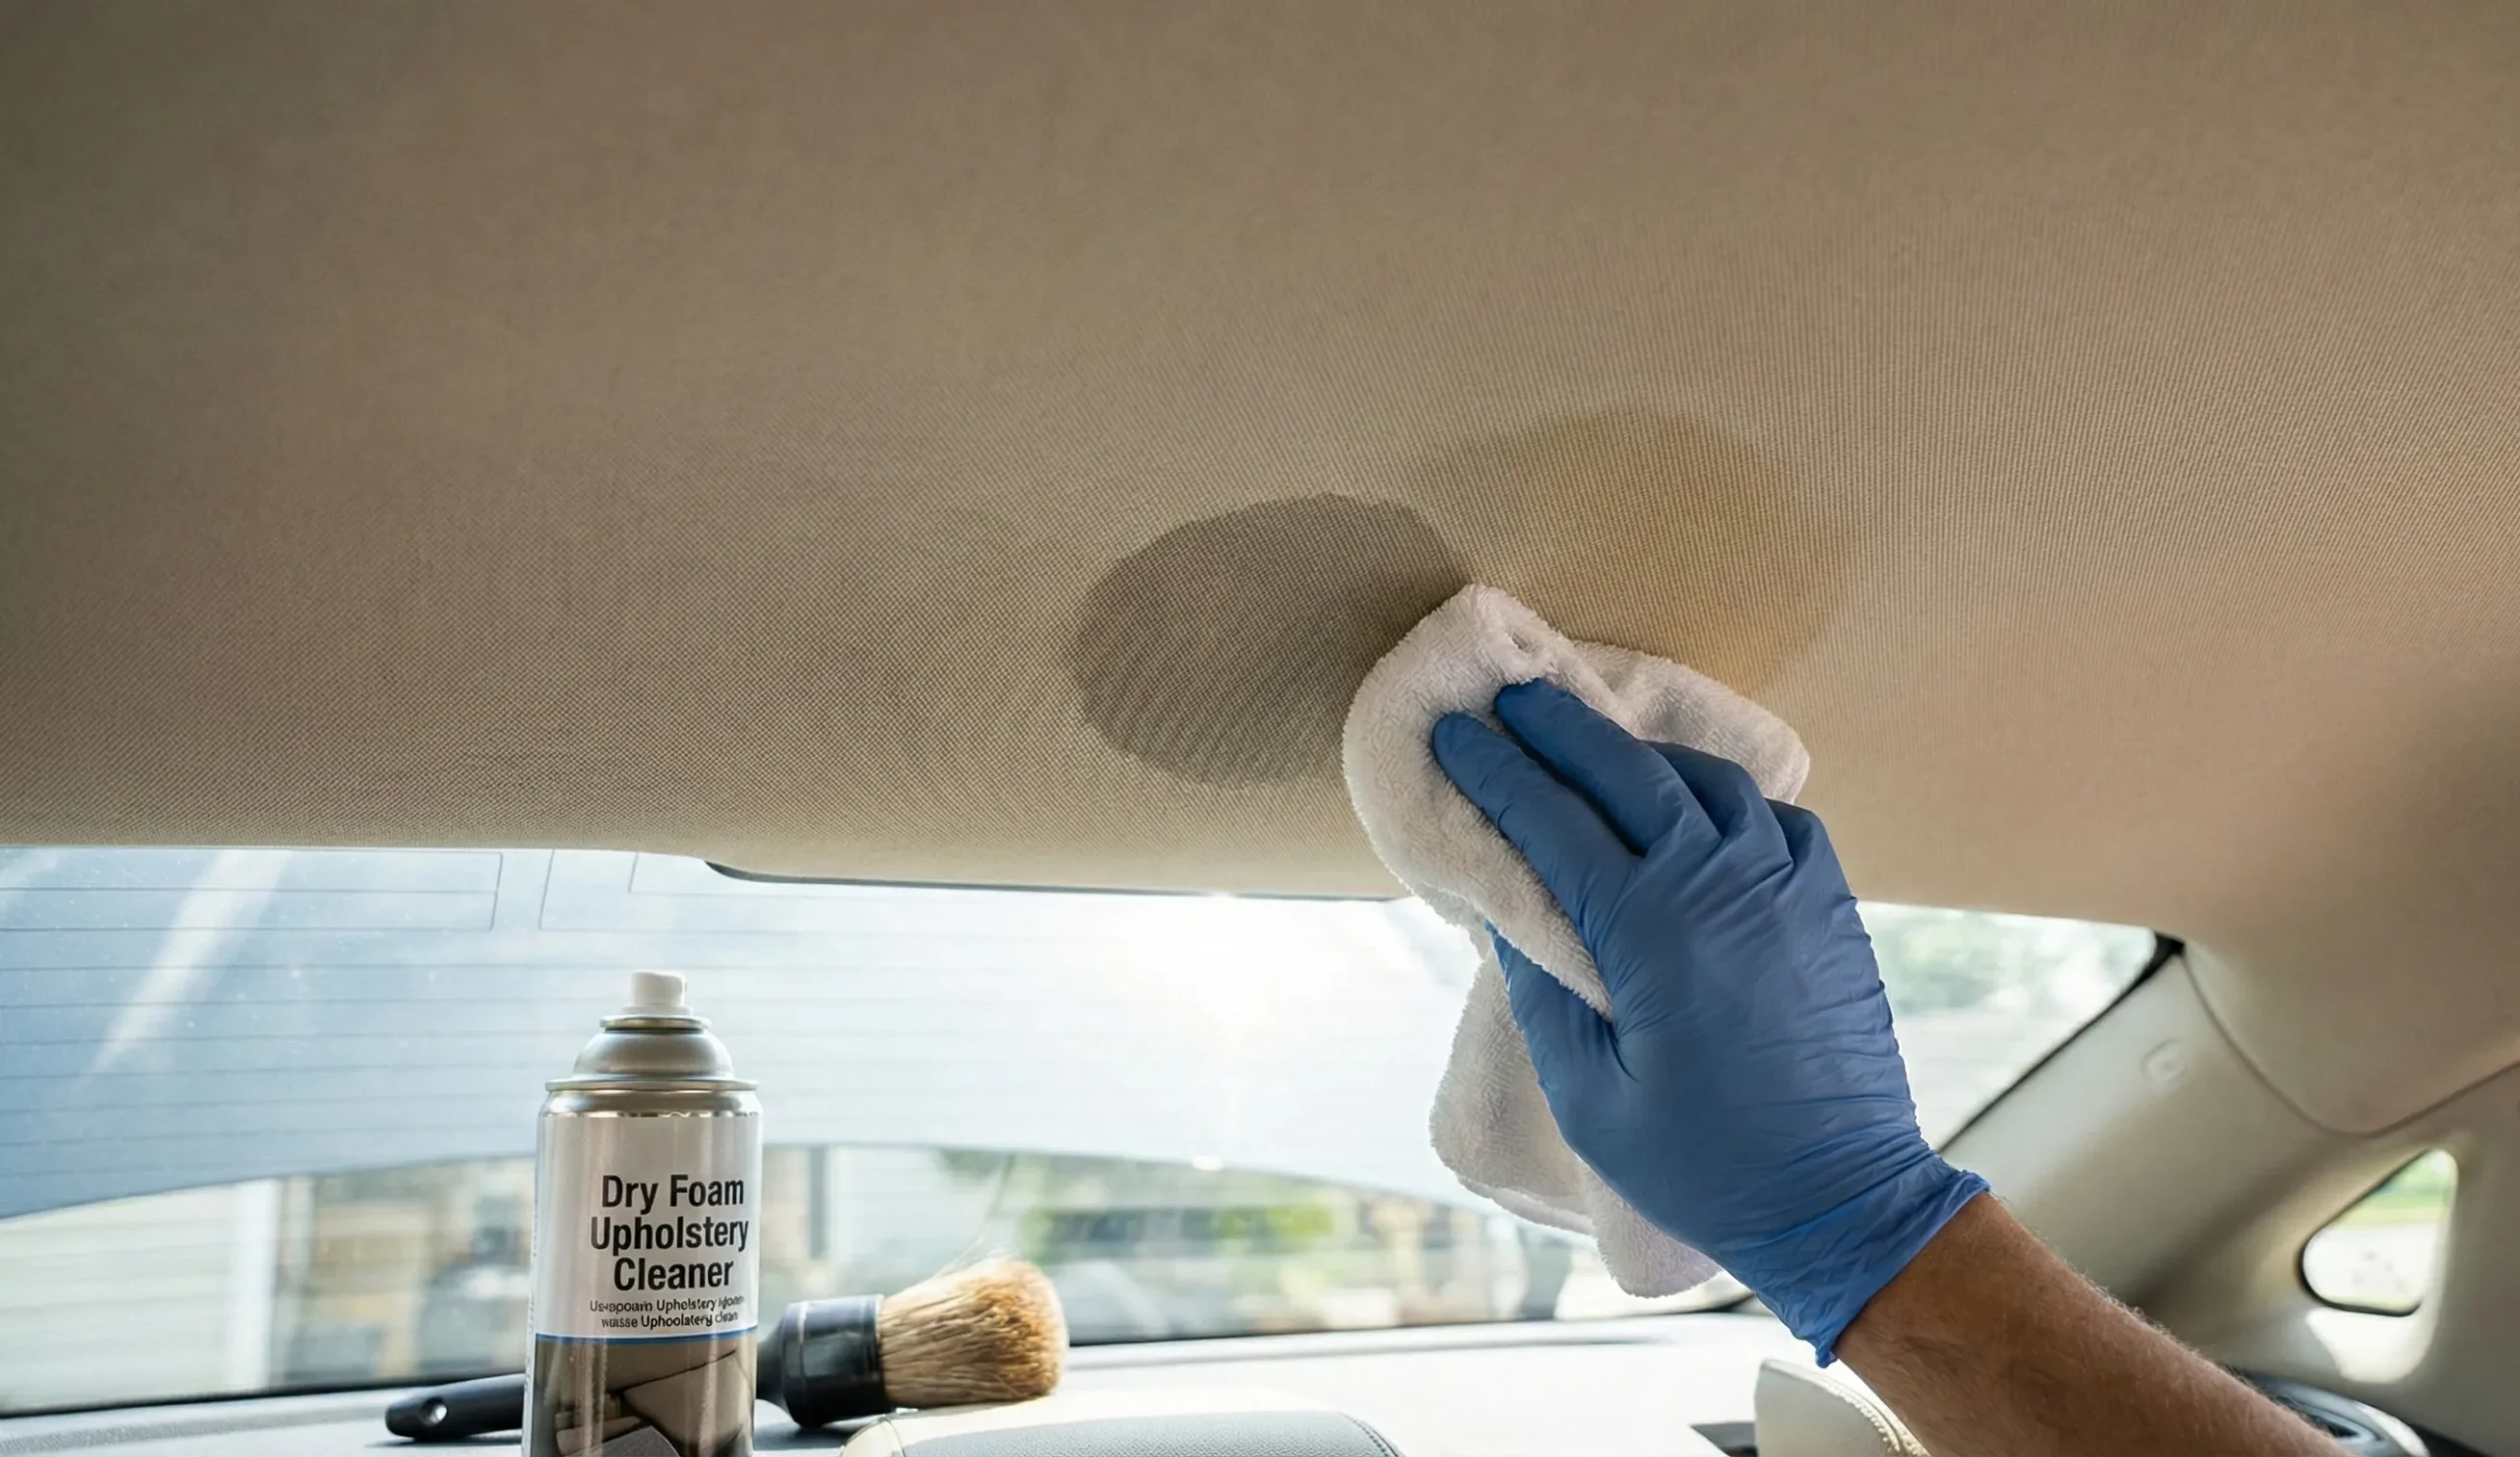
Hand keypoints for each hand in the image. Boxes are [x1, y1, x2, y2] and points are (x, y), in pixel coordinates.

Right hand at [1431, 680, 1985, 1358]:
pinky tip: (1694, 804)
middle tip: (1513, 698)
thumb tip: (1509, 913)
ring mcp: (1786, 883)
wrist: (1843, 1199)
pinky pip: (1772, 815)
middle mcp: (1720, 881)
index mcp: (1648, 928)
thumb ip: (1544, 993)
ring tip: (1595, 743)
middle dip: (1560, 727)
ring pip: (1705, 779)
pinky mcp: (1829, 902)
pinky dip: (1722, 793)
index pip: (1551, 819)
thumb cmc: (1702, 1164)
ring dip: (1641, 752)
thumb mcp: (1589, 1096)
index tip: (1453, 733)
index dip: (1495, 772)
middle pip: (1626, 769)